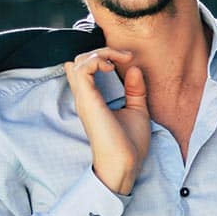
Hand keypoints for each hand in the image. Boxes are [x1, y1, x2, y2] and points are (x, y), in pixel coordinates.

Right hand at [64, 48, 150, 194]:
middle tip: (125, 55)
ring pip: (79, 60)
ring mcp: (84, 98)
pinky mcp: (87, 100)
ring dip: (101, 52)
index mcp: (94, 99)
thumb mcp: (137, 110)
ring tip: (119, 58)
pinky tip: (112, 66)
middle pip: (80, 60)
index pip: (86, 67)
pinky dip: (97, 60)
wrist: (125, 165)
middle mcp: (85, 97)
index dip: (103, 55)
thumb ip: (135, 90)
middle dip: (103, 50)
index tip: (127, 58)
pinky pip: (83, 69)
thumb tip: (134, 68)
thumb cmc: (130, 145)